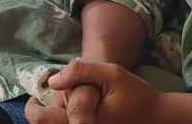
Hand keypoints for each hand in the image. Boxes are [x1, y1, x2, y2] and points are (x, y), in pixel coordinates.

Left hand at [38, 60, 160, 123]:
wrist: (158, 116)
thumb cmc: (136, 94)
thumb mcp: (111, 73)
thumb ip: (81, 72)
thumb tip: (52, 81)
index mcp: (83, 121)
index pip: (43, 120)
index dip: (33, 108)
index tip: (34, 97)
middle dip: (42, 114)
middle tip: (41, 101)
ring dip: (54, 118)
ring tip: (59, 105)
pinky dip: (65, 120)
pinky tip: (72, 112)